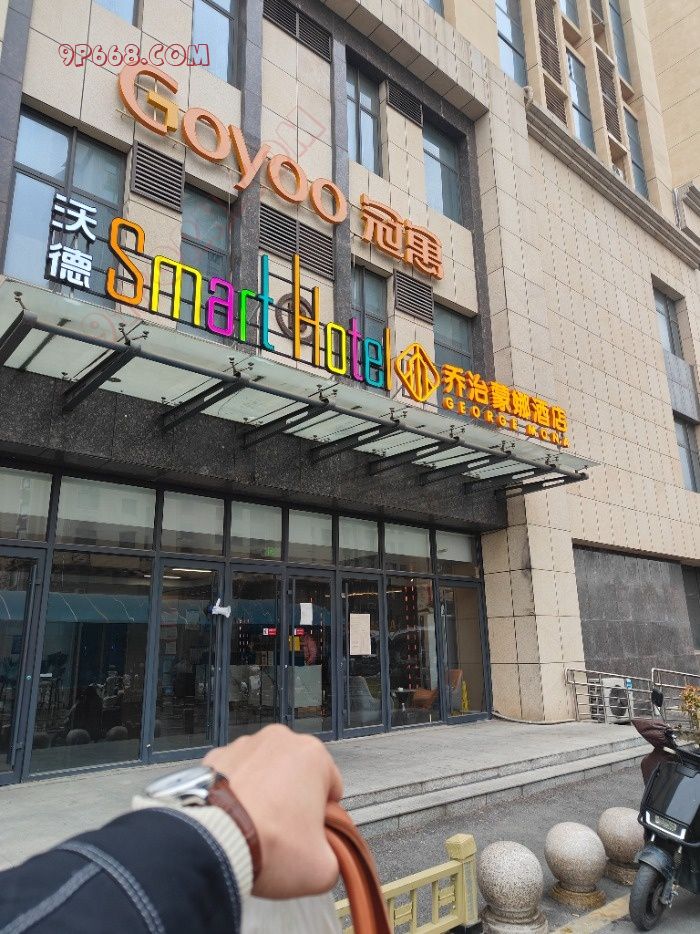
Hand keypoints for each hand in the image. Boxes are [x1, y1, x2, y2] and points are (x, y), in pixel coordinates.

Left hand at [204, 724, 342, 898]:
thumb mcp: (322, 868)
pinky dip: (237, 793)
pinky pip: (235, 775)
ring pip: (265, 772)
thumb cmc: (267, 845)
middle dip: (294, 801)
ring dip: (265, 794)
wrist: (212, 845)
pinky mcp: (216, 757)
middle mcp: (280, 741)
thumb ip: (334, 856)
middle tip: (285, 835)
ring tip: (256, 828)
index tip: (314, 834)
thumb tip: (326, 857)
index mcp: (313, 755)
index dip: (325, 816)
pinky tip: (235, 819)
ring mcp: (245, 746)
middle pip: (297, 775)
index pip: (331, 787)